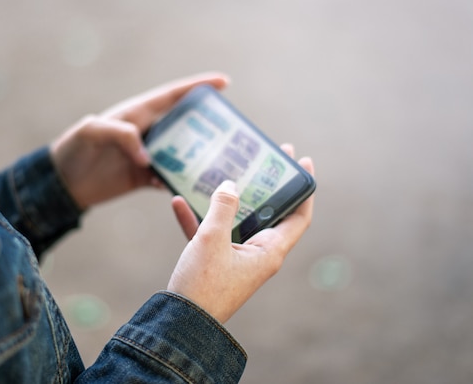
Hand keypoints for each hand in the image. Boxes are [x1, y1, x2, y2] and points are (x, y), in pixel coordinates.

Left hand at [49, 72, 229, 209]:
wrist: (62, 182)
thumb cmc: (74, 149)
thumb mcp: (92, 132)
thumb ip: (121, 135)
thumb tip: (148, 156)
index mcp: (137, 113)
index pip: (172, 96)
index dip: (197, 87)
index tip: (223, 82)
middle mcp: (147, 131)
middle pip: (184, 125)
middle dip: (207, 126)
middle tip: (231, 133)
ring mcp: (147, 154)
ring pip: (180, 153)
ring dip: (197, 158)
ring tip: (220, 163)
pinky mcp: (143, 176)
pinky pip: (168, 177)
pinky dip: (180, 181)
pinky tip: (193, 187)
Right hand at [167, 145, 314, 322]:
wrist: (181, 324)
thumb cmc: (202, 285)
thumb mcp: (211, 240)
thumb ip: (222, 208)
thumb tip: (231, 185)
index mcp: (269, 251)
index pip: (299, 216)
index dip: (304, 188)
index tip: (302, 162)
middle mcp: (258, 254)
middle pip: (269, 213)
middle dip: (265, 185)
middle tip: (265, 159)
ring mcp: (237, 259)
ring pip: (237, 222)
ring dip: (227, 200)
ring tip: (224, 173)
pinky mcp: (216, 264)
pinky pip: (211, 236)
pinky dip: (198, 220)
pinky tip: (179, 203)